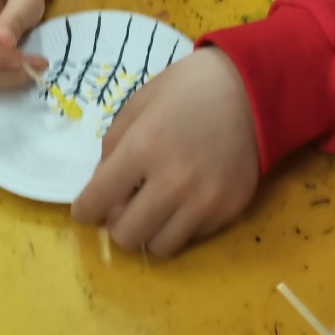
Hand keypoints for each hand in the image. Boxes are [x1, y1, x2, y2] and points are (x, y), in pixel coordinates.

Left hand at [72, 46, 259, 256]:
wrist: (251, 87)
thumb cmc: (187, 88)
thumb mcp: (138, 104)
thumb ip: (113, 146)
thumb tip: (102, 184)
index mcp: (143, 148)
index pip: (97, 201)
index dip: (83, 211)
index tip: (85, 210)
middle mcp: (173, 182)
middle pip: (126, 236)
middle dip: (116, 223)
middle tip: (124, 204)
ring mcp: (205, 200)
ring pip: (160, 247)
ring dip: (149, 229)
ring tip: (155, 205)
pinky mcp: (230, 209)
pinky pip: (193, 236)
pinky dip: (181, 223)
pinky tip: (186, 197)